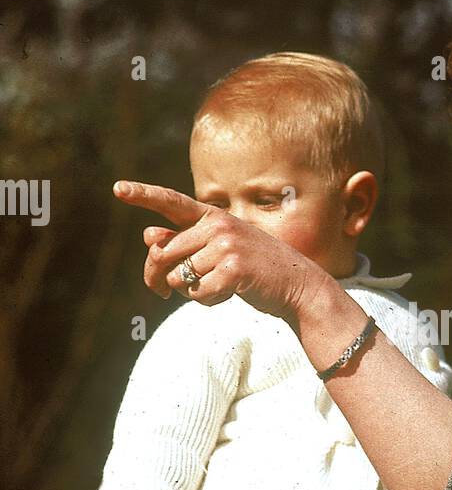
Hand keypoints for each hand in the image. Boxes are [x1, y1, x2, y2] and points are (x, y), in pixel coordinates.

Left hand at [112, 180, 322, 320]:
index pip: (171, 202)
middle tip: (160, 292)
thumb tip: (148, 235)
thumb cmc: (254, 268)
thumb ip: (185, 243)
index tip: (117, 189)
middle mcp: (217, 225)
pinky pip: (196, 292)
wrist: (295, 284)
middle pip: (162, 253)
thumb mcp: (219, 250)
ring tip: (218, 286)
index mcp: (212, 216)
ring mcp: (226, 245)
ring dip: (190, 291)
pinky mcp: (232, 268)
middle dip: (157, 277)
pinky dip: (206, 300)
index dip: (143, 195)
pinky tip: (228, 294)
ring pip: (178, 277)